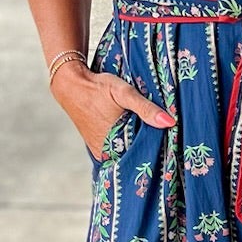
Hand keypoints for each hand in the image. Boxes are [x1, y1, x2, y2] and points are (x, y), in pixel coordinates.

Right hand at [55, 63, 175, 160]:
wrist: (70, 85)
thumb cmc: (98, 87)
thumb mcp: (124, 92)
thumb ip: (146, 108)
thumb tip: (170, 122)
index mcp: (114, 144)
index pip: (143, 156)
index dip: (157, 151)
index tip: (171, 147)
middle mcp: (105, 152)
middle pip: (133, 156)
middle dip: (147, 150)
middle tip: (164, 142)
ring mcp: (99, 151)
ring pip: (124, 155)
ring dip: (135, 148)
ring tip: (150, 138)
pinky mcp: (95, 147)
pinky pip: (114, 152)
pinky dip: (124, 146)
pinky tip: (133, 136)